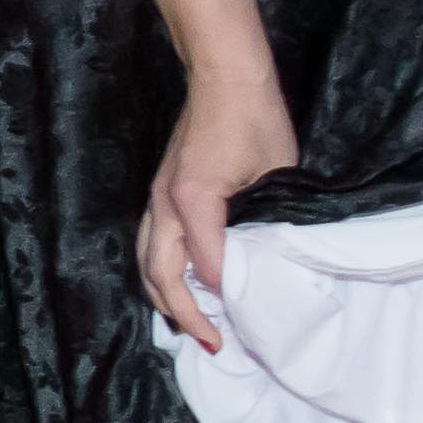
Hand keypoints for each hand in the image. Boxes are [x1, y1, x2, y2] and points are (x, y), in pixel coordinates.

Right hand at [140, 62, 303, 352]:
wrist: (224, 77)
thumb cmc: (255, 120)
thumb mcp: (275, 175)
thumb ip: (264, 223)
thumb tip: (262, 264)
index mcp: (193, 199)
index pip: (207, 266)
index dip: (229, 298)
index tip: (250, 323)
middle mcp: (164, 203)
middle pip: (160, 273)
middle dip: (184, 315)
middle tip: (214, 345)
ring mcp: (157, 197)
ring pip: (147, 261)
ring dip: (165, 298)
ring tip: (192, 326)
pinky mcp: (160, 191)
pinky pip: (151, 244)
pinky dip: (161, 274)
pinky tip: (182, 287)